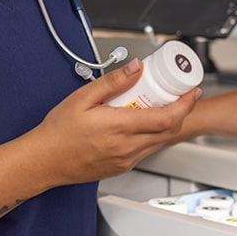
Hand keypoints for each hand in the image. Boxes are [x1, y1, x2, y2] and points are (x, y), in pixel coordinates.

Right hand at [21, 58, 199, 186]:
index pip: (167, 118)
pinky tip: (142, 122)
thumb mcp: (82, 98)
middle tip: (181, 95)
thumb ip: (112, 82)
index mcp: (119, 127)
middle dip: (182, 111)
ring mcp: (126, 160)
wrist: (45, 161)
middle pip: (170, 130)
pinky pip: (147, 150)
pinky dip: (153, 135)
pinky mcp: (122, 167)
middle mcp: (127, 147)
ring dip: (168, 124)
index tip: (191, 91)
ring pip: (160, 141)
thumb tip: (135, 68)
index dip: (185, 104)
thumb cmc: (59, 132)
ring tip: (161, 105)